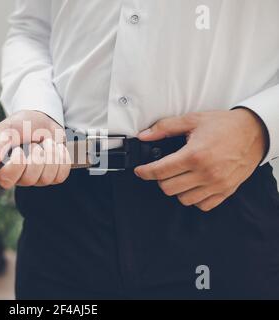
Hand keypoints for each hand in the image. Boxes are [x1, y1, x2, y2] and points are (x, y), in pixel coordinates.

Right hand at [0, 110, 70, 188]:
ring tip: (46, 142)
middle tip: (34, 142)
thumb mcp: (7, 130)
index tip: (19, 148)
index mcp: (3, 168)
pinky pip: (60, 176)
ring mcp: (37, 179)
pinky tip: (56, 149)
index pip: (7, 179)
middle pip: (29, 178)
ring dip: (50, 154)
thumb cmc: (22, 124)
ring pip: (47, 178)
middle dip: (36, 155)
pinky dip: (62, 158)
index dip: (17, 163)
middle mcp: (19, 177)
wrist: (44, 119)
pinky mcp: (54, 176)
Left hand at [134, 109, 267, 211]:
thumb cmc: (225, 126)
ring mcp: (216, 184)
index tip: (140, 171)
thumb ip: (164, 128)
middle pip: (168, 188)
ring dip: (177, 189)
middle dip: (160, 179)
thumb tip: (144, 136)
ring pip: (183, 199)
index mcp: (194, 155)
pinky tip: (193, 185)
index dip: (145, 172)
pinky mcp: (226, 191)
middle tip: (164, 170)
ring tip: (180, 176)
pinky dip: (194, 198)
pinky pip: (202, 205)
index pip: (160, 171)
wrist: (254, 132)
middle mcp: (206, 173)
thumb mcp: (192, 120)